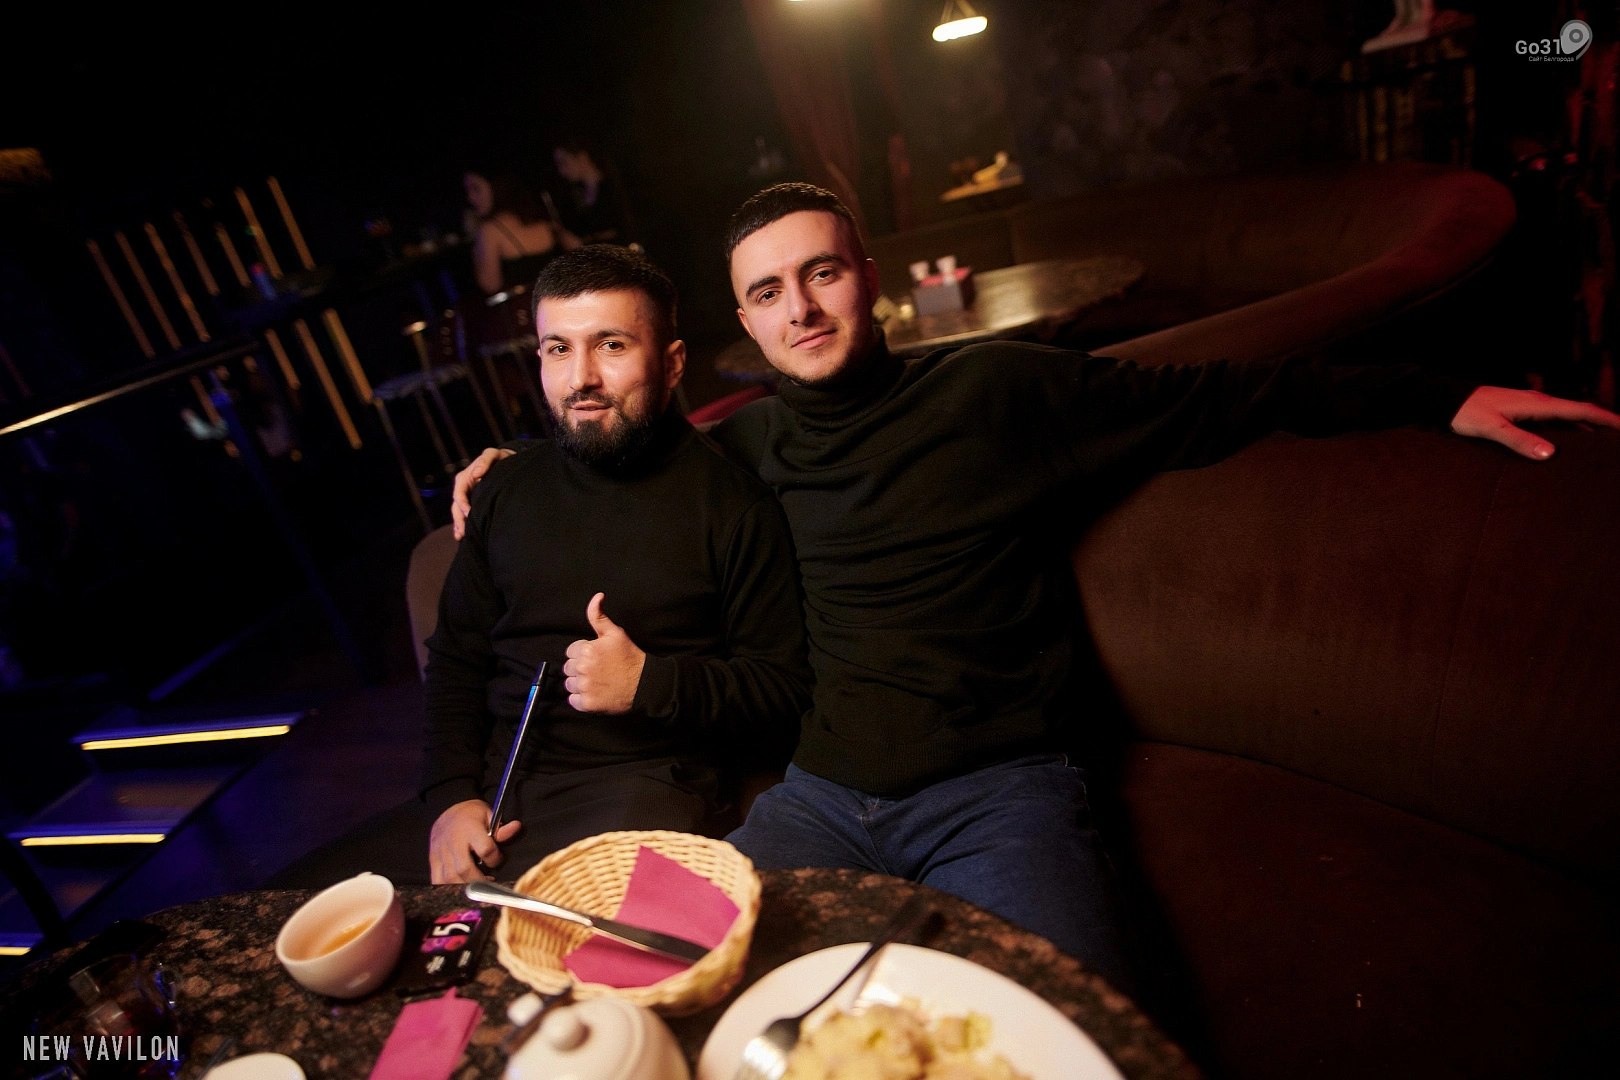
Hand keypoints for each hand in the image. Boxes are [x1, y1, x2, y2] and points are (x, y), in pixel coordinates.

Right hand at [429, 799, 520, 882]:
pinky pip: (437, 879)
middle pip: (465, 869)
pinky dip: (448, 887)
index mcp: (470, 829)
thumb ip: (500, 828)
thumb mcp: (488, 814)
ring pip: (450, 878)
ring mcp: (441, 852)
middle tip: (489, 881)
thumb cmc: (470, 814)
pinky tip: (460, 886)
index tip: (498, 859)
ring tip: (477, 884)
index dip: (496, 859)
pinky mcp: (433, 859)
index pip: (486, 849)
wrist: (446, 809)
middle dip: (480, 880)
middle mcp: (453, 841)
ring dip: (465, 886)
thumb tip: (516, 828)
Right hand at [451, 447, 515, 539]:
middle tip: (464, 533)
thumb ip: (485, 461)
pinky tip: (462, 536)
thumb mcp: (492, 455)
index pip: (459, 494)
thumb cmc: (498, 458)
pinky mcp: (472, 502)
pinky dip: (463, 525)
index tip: (470, 515)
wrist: (504, 461)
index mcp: (464, 478)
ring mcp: (467, 496)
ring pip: (458, 512)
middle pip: (456, 507)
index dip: (463, 505)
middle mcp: (463, 488)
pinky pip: (464, 515)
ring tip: (461, 537)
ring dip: (459, 525)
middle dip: (459, 520)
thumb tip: (476, 474)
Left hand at [563, 593, 645, 713]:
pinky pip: (573, 700)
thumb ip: (599, 616)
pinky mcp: (587, 704)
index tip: (596, 658)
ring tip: (597, 682)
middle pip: (568, 668)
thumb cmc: (630, 658)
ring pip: (569, 684)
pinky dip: (581, 699)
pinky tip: (595, 693)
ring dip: (579, 684)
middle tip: (598, 670)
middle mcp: (583, 668)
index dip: (583, 654)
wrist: (644, 684)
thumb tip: (597, 597)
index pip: (571, 651)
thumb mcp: (615, 633)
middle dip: (580, 668)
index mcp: (587, 650)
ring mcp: (585, 687)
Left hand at [1451, 386, 1619, 459]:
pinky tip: (1567, 442)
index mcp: (1537, 404)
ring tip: (1602, 443)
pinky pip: (1552, 420)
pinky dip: (1566, 429)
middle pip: (1579, 412)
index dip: (1607, 419)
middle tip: (1618, 441)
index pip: (1581, 411)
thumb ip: (1519, 440)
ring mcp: (1530, 405)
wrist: (1446, 399)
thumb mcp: (1492, 428)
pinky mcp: (1520, 411)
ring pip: (1566, 416)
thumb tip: (1550, 453)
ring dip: (1585, 427)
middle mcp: (1538, 401)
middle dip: (1602, 424)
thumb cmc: (1467, 413)